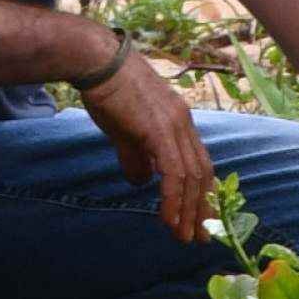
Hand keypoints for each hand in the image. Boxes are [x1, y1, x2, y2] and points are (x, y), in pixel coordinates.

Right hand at [80, 48, 213, 240]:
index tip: (199, 220)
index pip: (200, 163)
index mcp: (180, 121)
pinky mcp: (160, 129)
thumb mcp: (124, 131)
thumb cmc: (106, 91)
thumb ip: (137, 157)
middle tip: (200, 237)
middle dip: (202, 209)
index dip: (202, 194)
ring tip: (184, 236)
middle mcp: (184, 123)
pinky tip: (169, 218)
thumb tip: (143, 182)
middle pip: (203, 173)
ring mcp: (175, 125)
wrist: (95, 61)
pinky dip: (174, 199)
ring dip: (188, 210)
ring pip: (192, 176)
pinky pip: (174, 172)